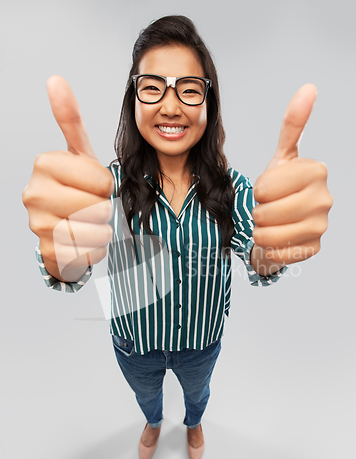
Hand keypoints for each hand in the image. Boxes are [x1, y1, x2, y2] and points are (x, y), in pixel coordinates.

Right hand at [22, 75, 114, 280]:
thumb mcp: (79, 154)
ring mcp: (37, 225)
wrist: (64, 229)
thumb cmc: (77, 189)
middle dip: (104, 208)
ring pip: (96, 231)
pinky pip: (90, 252)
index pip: (102, 180)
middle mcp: (34, 194)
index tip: (93, 185)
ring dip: (102, 229)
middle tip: (91, 205)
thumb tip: (56, 80)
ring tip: (88, 222)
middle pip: (98, 206)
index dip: (106, 186)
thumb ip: (70, 120)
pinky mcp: (48, 252)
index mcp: (44, 164)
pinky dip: (95, 248)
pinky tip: (82, 240)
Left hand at [251, 83, 332, 265]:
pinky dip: (268, 248)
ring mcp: (322, 226)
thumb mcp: (283, 157)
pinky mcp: (314, 249)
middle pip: (265, 212)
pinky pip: (275, 253)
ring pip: (267, 234)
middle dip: (258, 211)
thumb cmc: (281, 188)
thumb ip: (293, 125)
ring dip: (260, 230)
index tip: (268, 188)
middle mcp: (325, 198)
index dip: (258, 190)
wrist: (283, 222)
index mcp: (317, 171)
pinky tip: (278, 239)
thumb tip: (308, 88)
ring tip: (271, 222)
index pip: (264, 187)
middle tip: (269, 207)